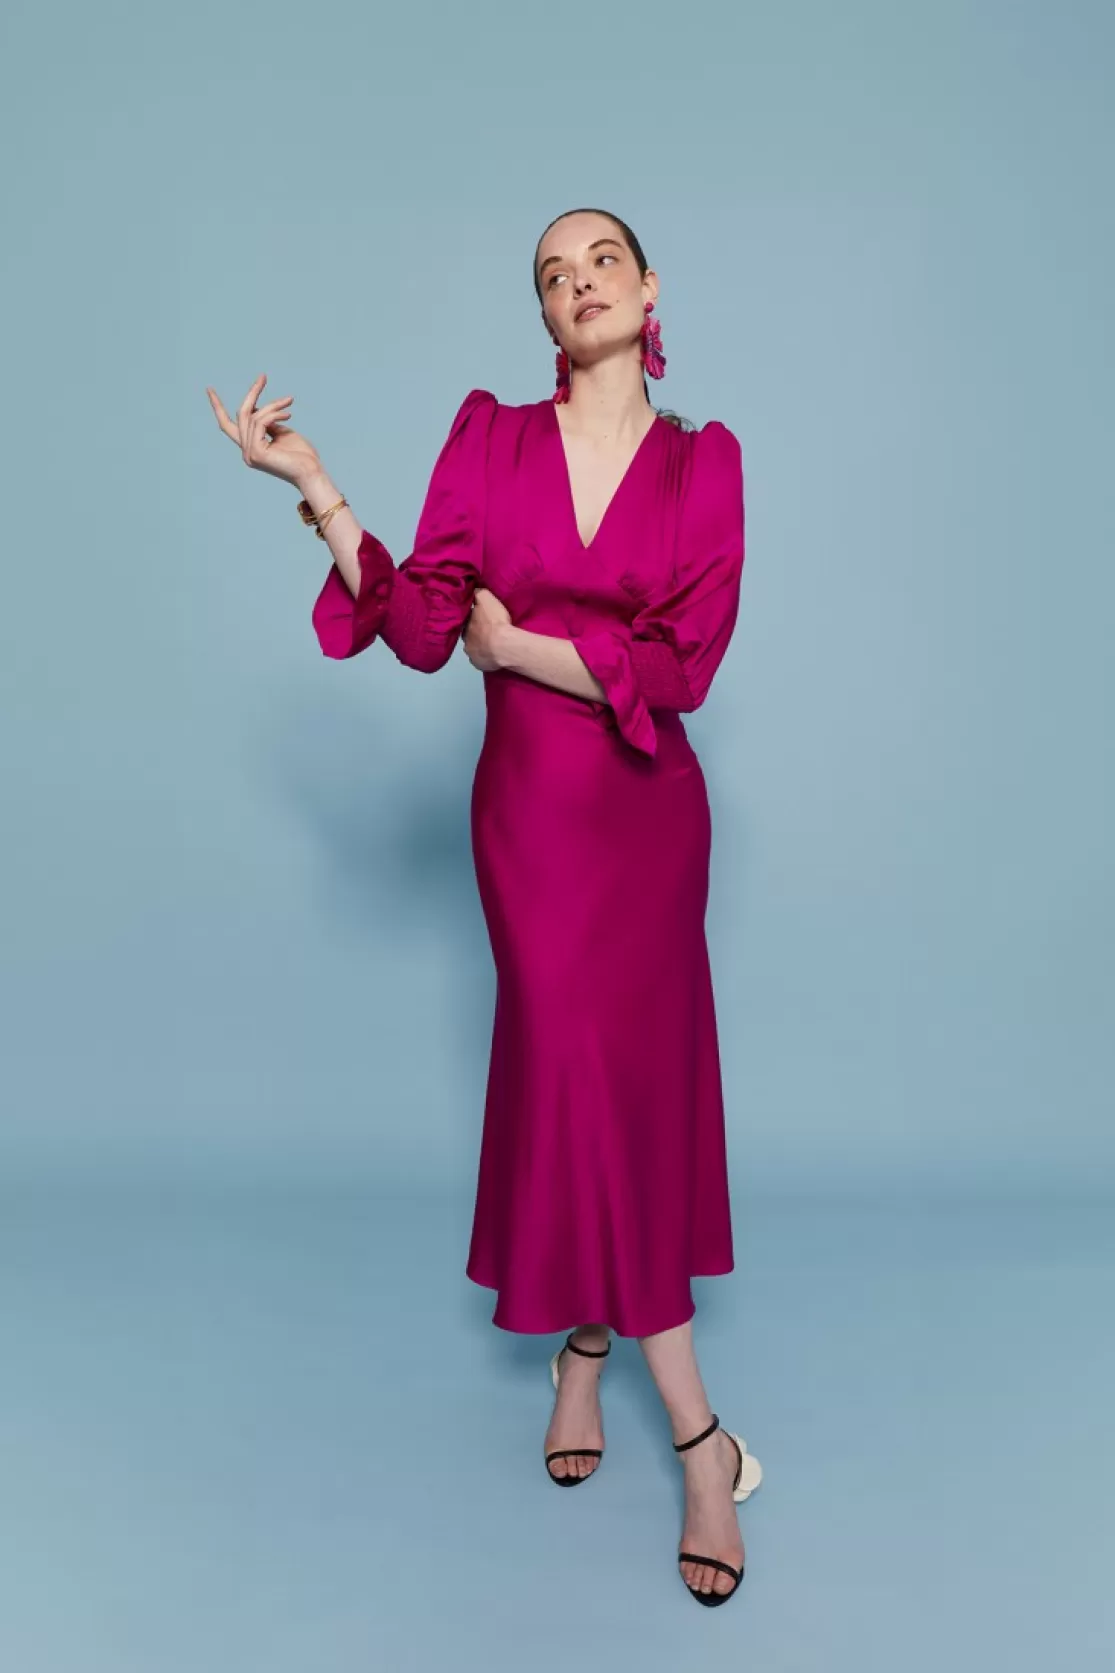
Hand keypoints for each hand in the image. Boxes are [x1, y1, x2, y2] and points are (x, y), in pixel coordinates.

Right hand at [206, 374, 321, 486]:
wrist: (312, 473)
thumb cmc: (302, 455)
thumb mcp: (282, 433)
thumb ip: (268, 423)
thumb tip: (258, 409)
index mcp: (251, 448)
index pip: (228, 425)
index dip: (217, 407)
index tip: (209, 390)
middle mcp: (246, 453)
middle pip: (241, 415)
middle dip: (252, 393)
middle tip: (263, 376)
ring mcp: (250, 454)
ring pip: (254, 416)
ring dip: (272, 405)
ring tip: (289, 402)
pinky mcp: (256, 452)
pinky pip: (260, 422)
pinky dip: (273, 414)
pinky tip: (288, 414)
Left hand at [462, 586, 512, 671]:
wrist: (503, 646)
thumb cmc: (494, 622)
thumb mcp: (487, 599)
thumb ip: (479, 593)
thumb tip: (473, 589)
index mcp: (465, 625)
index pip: (465, 620)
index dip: (472, 618)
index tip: (479, 617)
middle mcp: (464, 640)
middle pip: (469, 635)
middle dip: (474, 632)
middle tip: (485, 630)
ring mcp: (471, 655)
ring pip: (473, 648)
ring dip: (479, 646)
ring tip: (490, 644)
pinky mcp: (479, 665)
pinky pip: (480, 660)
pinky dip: (484, 657)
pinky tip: (491, 655)